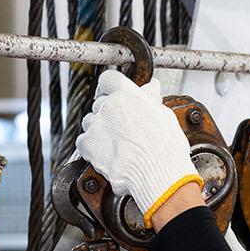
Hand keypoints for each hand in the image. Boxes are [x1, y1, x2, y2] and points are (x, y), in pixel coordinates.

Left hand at [75, 70, 201, 227]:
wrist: (156, 171)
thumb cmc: (165, 146)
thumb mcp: (164, 115)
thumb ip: (151, 99)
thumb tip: (151, 88)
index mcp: (127, 93)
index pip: (109, 79)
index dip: (110, 87)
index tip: (112, 94)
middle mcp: (109, 105)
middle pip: (100, 102)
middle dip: (109, 112)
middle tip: (122, 126)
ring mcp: (96, 124)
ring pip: (90, 121)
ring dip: (100, 129)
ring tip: (117, 143)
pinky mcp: (87, 144)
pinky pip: (83, 141)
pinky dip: (92, 147)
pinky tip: (108, 154)